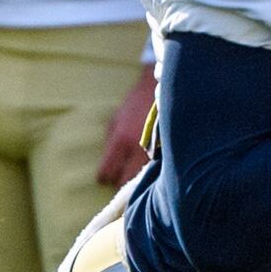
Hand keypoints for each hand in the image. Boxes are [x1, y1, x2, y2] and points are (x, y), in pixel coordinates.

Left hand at [96, 67, 155, 186]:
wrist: (160, 90)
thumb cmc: (135, 104)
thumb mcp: (115, 120)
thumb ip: (110, 142)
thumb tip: (106, 164)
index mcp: (121, 140)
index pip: (107, 171)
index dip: (104, 176)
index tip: (103, 177)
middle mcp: (137, 148)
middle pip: (124, 180)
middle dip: (120, 181)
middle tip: (119, 177)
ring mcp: (154, 150)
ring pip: (142, 178)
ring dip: (137, 179)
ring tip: (134, 175)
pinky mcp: (167, 150)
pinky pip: (156, 170)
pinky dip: (152, 173)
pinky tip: (150, 171)